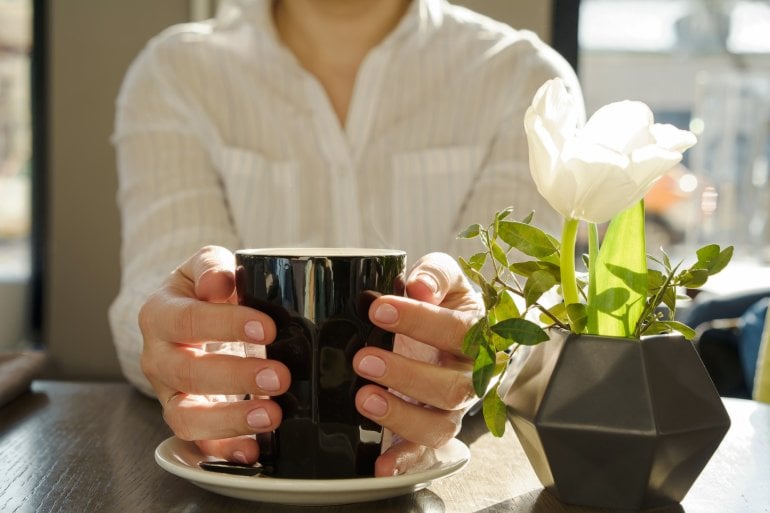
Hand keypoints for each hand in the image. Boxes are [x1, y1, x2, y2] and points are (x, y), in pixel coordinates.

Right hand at [138, 245, 289, 463]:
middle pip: (187, 373)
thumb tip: (219, 282)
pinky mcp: (187, 418)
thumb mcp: (207, 265)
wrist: (191, 315)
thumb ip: (212, 266)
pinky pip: (199, 442)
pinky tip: (254, 450)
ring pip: (185, 416)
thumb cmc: (206, 290)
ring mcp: (169, 393)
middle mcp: (157, 358)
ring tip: (272, 415)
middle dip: (236, 377)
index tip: (267, 329)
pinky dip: (225, 450)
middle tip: (279, 376)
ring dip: (230, 420)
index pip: (187, 321)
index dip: (225, 326)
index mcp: (160, 314)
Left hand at [352, 252, 482, 475]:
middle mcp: (471, 377)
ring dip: (402, 415)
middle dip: (406, 374)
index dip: (420, 321)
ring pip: (441, 424)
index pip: (459, 330)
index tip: (380, 309)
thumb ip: (434, 274)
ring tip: (365, 398)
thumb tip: (419, 285)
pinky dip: (405, 462)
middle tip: (364, 359)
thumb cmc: (441, 304)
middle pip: (453, 387)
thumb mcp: (442, 279)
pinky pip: (426, 455)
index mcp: (477, 335)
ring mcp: (453, 409)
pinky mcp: (433, 433)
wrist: (443, 334)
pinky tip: (381, 464)